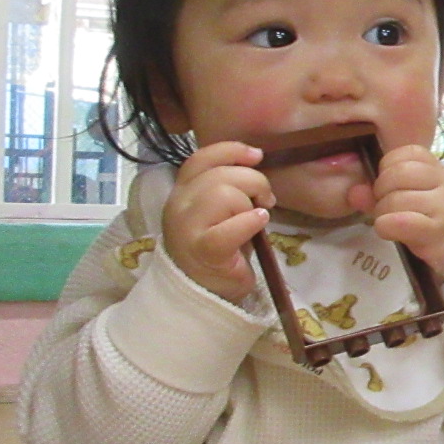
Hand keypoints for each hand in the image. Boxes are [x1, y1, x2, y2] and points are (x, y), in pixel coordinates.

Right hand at [163, 140, 273, 299]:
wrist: (204, 293)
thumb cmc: (219, 249)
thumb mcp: (219, 210)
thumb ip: (227, 185)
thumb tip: (254, 161)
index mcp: (182, 192)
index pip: (200, 159)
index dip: (231, 151)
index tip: (257, 155)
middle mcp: (178, 205)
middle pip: (219, 175)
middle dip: (253, 182)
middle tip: (265, 201)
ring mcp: (187, 228)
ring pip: (223, 194)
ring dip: (249, 205)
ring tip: (256, 219)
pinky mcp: (203, 250)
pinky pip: (231, 228)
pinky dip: (250, 223)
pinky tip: (257, 225)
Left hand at [350, 145, 443, 281]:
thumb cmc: (439, 221)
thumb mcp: (417, 198)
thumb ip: (382, 192)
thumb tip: (354, 192)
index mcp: (439, 169)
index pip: (405, 153)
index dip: (388, 168)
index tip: (392, 186)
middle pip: (396, 174)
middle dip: (381, 192)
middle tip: (387, 207)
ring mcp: (443, 206)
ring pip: (394, 199)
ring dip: (383, 214)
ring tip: (393, 222)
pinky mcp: (436, 231)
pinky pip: (398, 221)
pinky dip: (386, 226)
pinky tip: (392, 231)